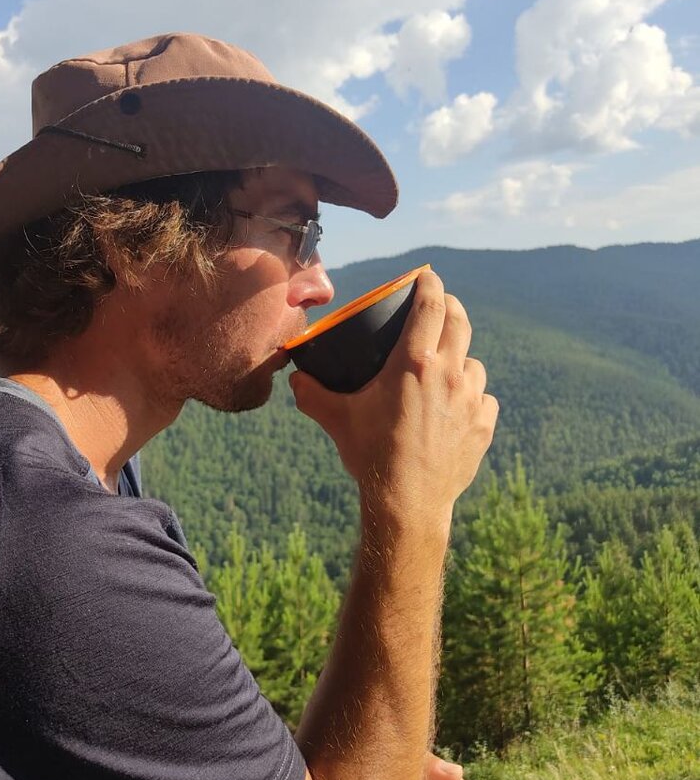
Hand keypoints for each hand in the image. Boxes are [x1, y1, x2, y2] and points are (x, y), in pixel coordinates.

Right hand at [289, 271, 498, 521]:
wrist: (407, 502)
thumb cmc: (371, 455)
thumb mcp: (336, 419)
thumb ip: (311, 393)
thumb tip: (295, 378)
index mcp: (414, 362)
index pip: (431, 305)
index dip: (431, 284)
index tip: (427, 277)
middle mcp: (449, 373)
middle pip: (460, 322)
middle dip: (451, 307)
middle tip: (439, 306)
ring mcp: (471, 400)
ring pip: (473, 363)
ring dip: (459, 358)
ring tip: (444, 367)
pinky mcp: (483, 425)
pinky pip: (483, 398)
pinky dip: (471, 396)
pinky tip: (456, 407)